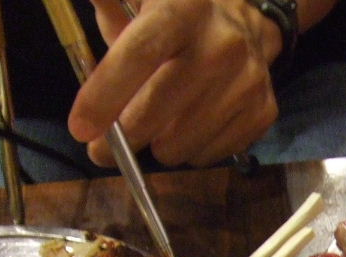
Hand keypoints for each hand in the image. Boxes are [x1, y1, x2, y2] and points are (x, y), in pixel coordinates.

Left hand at [68, 0, 282, 167]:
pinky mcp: (264, 110)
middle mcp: (223, 42)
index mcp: (183, 6)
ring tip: (157, 127)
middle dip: (125, 134)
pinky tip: (188, 129)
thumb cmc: (175, 15)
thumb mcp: (136, 0)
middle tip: (103, 146)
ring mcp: (249, 79)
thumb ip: (106, 12)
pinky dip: (191, 150)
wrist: (246, 20)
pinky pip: (212, 153)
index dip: (105, 95)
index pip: (140, 54)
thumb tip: (84, 35)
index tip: (81, 129)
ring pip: (184, 142)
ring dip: (160, 145)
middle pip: (160, 107)